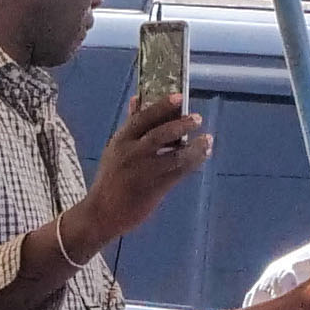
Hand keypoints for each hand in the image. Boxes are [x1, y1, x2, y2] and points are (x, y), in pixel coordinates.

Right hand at [78, 96, 214, 249]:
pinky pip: (178, 173)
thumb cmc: (111, 178)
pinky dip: (193, 163)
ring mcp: (143, 172)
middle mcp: (131, 153)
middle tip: (197, 118)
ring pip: (174, 156)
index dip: (161, 106)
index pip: (142, 118)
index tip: (179, 97)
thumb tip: (137, 98)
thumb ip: (130, 125)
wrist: (102, 212)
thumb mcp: (115, 148)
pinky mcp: (153, 188)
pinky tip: (203, 156)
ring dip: (194, 147)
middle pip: (159, 134)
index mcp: (120, 140)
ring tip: (208, 139)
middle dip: (181, 124)